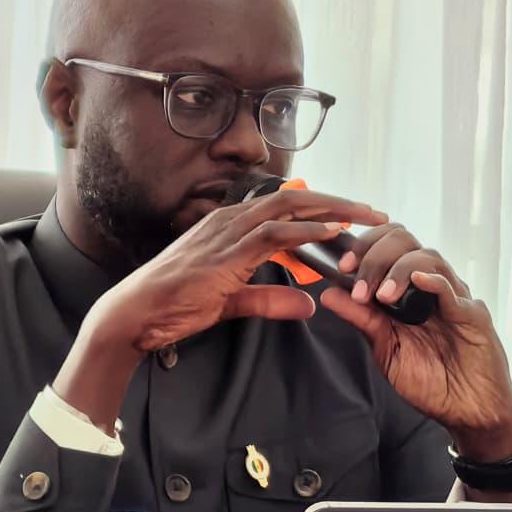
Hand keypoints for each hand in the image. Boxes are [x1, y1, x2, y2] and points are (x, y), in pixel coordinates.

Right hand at [95, 185, 385, 351]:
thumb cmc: (173, 305)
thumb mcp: (232, 302)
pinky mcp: (226, 253)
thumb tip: (308, 307)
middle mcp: (230, 220)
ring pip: (290, 208)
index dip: (321, 208)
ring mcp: (227, 233)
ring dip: (332, 211)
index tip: (354, 217)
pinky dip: (307, 230)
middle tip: (375, 212)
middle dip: (338, 202)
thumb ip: (270, 300)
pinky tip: (334, 232)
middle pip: (295, 198)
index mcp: (229, 225)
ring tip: (367, 217)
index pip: (284, 207)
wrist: (136, 313)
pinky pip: (274, 234)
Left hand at [322, 226, 511, 450]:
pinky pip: (452, 289)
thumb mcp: (386, 349)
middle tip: (358, 279)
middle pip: (404, 240)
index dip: (363, 246)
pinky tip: (417, 281)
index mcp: (408, 289)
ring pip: (428, 257)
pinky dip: (433, 280)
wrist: (467, 410)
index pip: (386, 244)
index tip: (343, 266)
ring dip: (398, 269)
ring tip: (382, 294)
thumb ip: (362, 319)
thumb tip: (328, 294)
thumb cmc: (431, 381)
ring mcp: (453, 297)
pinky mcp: (472, 315)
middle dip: (375, 253)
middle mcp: (430, 286)